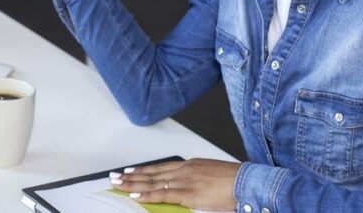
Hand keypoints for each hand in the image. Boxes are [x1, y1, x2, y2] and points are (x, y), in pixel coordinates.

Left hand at [110, 158, 239, 211]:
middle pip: (152, 174)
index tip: (130, 172)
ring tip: (118, 186)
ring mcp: (185, 181)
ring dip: (133, 185)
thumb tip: (189, 189)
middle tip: (115, 178)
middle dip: (131, 177)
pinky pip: (163, 194)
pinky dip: (147, 195)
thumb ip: (197, 181)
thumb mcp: (212, 176)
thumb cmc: (235, 181)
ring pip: (152, 183)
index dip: (143, 171)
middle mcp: (184, 170)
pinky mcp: (189, 194)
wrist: (247, 182)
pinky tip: (135, 196)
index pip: (160, 168)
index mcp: (190, 165)